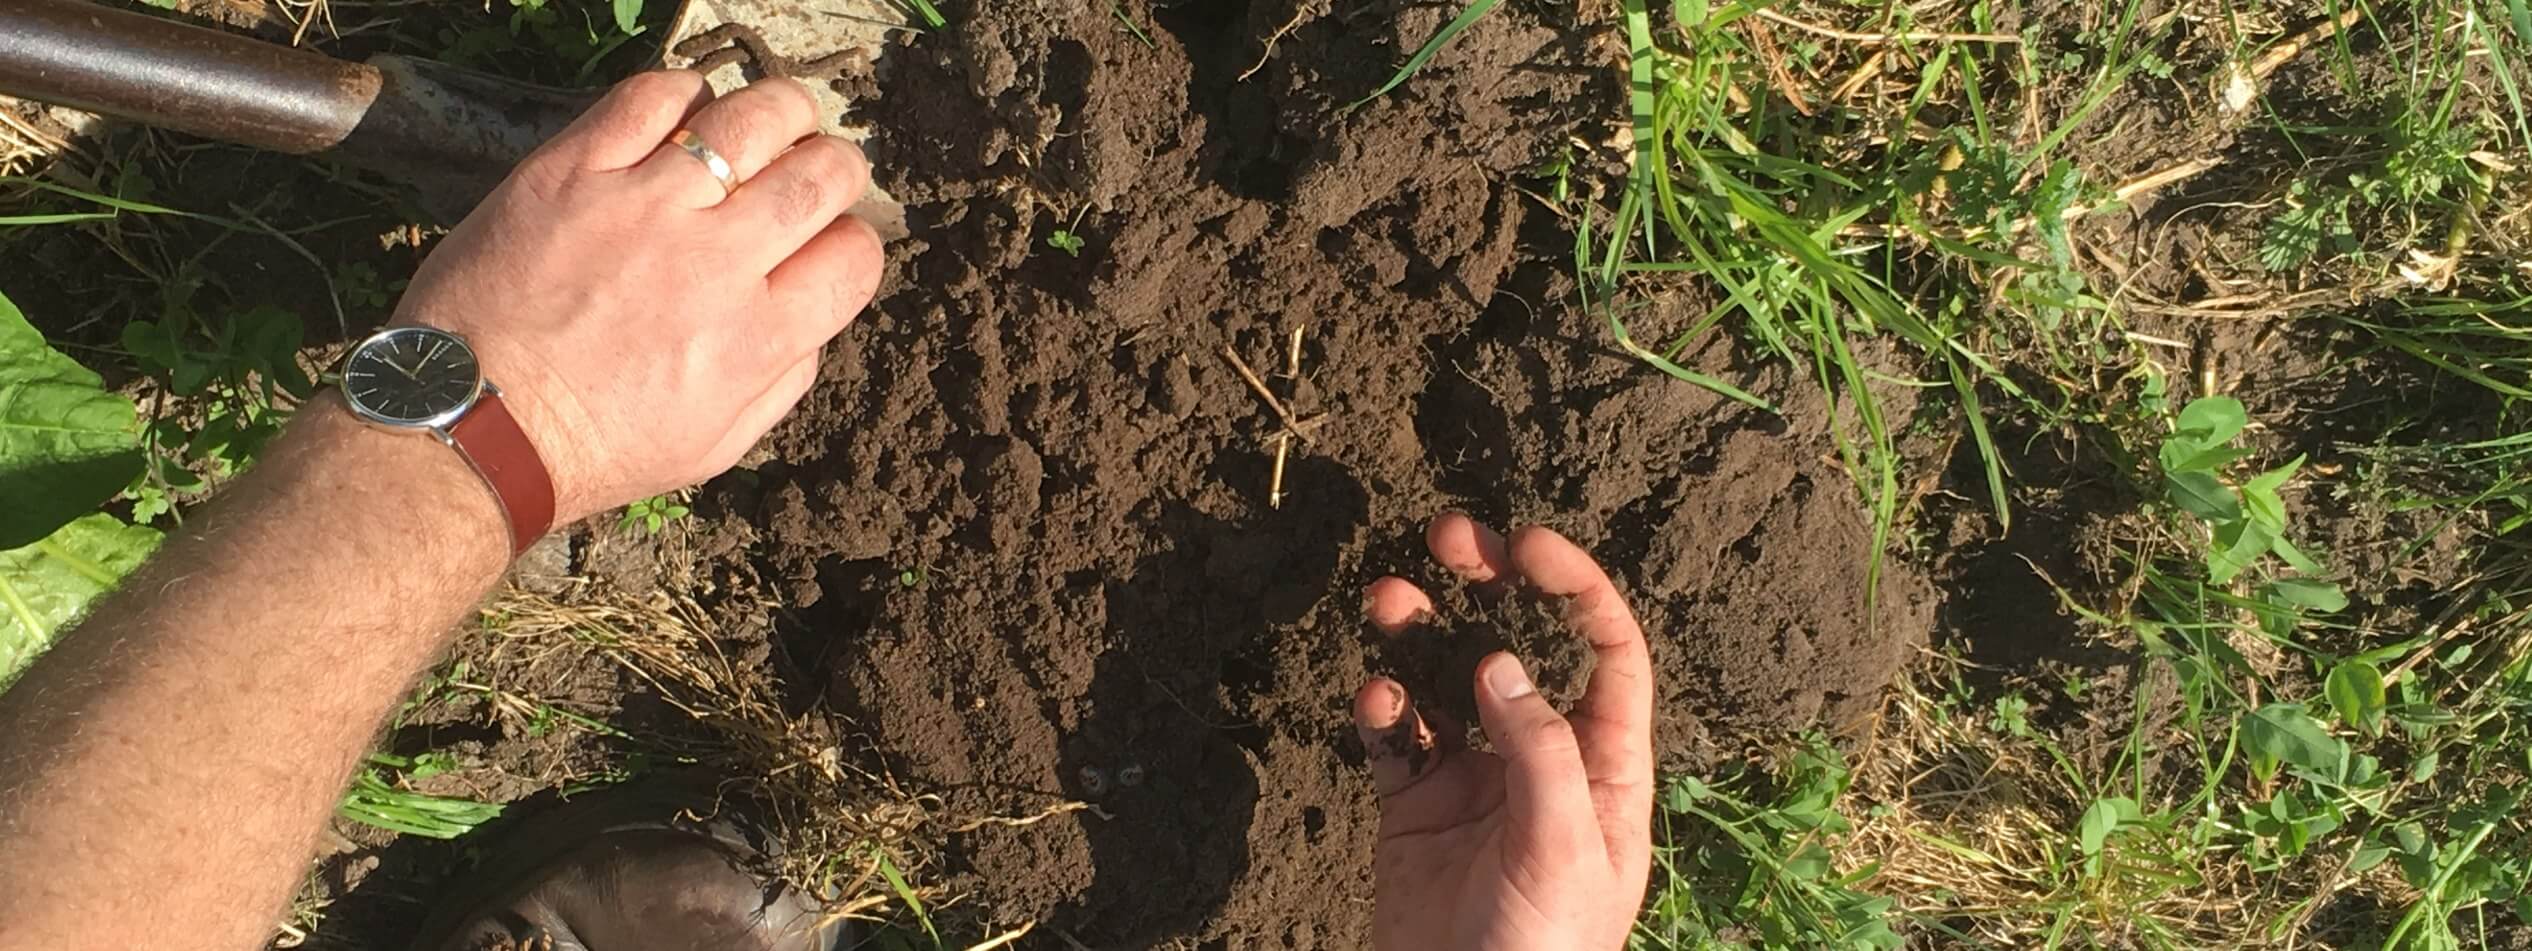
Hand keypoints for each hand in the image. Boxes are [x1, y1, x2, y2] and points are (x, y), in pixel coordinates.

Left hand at [392, 71, 883, 522]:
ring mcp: (644, 207)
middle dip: (836, 167)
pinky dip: (685, 94)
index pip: (855, 254)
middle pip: (823, 174)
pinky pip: (652, 97)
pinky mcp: (574, 170)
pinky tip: (686, 114)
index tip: (826, 245)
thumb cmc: (594, 447)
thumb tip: (813, 314)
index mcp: (759, 337)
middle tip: (812, 173)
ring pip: (755, 118)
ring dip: (782, 114)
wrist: (472, 425)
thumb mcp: (717, 444)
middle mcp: (716, 263)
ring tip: (773, 122)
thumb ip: (784, 378)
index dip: (852, 243)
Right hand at [1354, 513, 1654, 949]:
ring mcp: (1476, 781)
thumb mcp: (1562, 853)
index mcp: (1605, 768)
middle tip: (1448, 535)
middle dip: (1490, 585)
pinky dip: (1381, 710)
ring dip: (1418, 633)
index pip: (1607, 653)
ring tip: (1385, 597)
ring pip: (1446, 680)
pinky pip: (1396, 738)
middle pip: (1523, 646)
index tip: (1527, 543)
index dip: (1577, 588)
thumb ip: (1540, 754)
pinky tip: (1373, 700)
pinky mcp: (1416, 808)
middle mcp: (1543, 760)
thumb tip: (1502, 663)